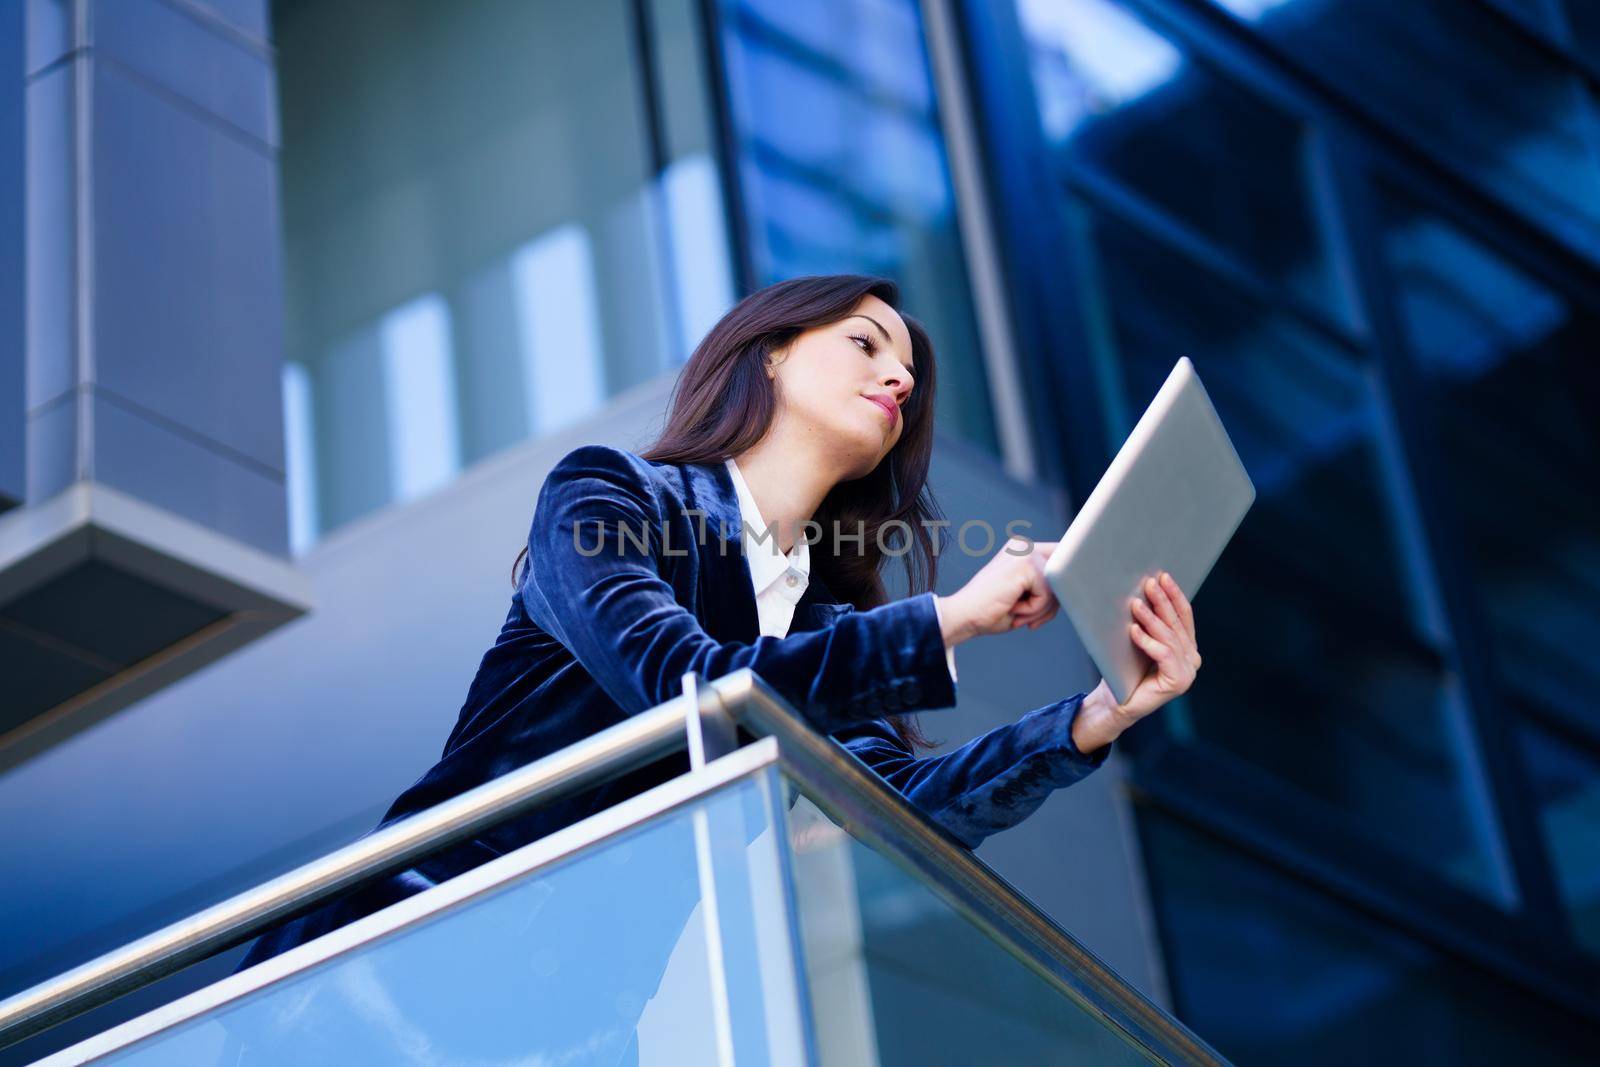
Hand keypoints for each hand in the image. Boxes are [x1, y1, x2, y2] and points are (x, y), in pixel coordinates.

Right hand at [936, 537, 1058, 644]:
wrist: (963, 616)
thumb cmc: (990, 611)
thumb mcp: (1025, 596)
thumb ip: (1048, 587)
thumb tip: (1076, 586)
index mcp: (1021, 549)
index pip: (1061, 560)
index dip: (1060, 587)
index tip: (1043, 609)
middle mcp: (1024, 545)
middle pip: (1064, 574)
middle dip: (1052, 602)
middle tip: (1027, 618)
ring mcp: (1025, 552)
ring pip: (1057, 587)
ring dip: (1041, 609)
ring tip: (1016, 612)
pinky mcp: (1026, 565)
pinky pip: (1048, 594)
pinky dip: (1034, 610)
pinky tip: (1013, 608)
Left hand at [1072, 571, 1200, 752]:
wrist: (1114, 703)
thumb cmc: (1123, 670)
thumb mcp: (1137, 640)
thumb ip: (1147, 622)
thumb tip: (1141, 589)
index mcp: (1186, 647)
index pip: (1184, 615)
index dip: (1174, 595)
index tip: (1163, 576)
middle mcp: (1192, 659)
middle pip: (1177, 623)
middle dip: (1163, 601)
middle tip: (1150, 583)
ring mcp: (1188, 672)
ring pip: (1169, 637)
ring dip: (1152, 618)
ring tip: (1135, 604)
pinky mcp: (1179, 682)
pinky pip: (1164, 654)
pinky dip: (1148, 641)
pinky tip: (1134, 631)